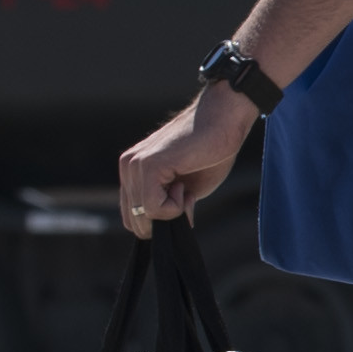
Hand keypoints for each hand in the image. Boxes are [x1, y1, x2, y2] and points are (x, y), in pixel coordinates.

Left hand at [117, 83, 253, 233]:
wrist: (224, 119)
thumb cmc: (211, 152)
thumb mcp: (185, 190)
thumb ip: (168, 208)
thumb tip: (166, 232)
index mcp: (133, 171)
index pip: (132, 217)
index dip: (160, 221)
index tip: (183, 199)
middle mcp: (128, 167)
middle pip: (135, 222)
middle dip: (166, 220)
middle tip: (186, 194)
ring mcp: (134, 166)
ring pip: (144, 218)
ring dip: (172, 212)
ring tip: (186, 186)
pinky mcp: (148, 166)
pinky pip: (153, 208)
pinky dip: (174, 207)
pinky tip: (184, 185)